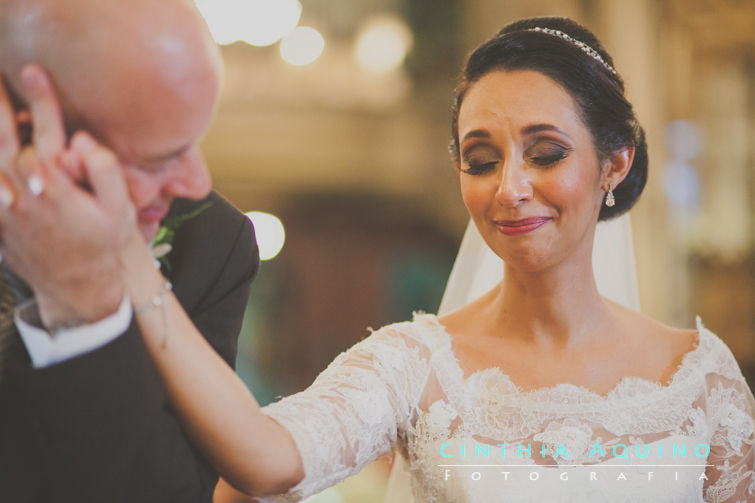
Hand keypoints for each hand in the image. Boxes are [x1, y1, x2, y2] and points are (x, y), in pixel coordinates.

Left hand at [0, 64, 139, 327]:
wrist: (76, 286)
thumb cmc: (101, 245)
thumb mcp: (119, 211)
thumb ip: (106, 172)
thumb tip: (85, 142)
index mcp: (55, 186)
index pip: (44, 132)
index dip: (40, 99)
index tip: (34, 71)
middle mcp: (23, 193)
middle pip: (2, 138)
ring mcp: (5, 207)